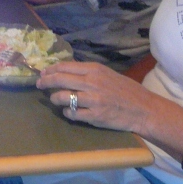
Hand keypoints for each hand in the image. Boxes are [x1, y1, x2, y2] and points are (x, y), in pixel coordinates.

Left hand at [37, 60, 159, 132]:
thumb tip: (66, 70)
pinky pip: (72, 113)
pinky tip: (68, 111)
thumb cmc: (126, 90)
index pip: (65, 66)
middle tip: (39, 84)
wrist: (144, 109)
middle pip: (59, 80)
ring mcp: (93, 100)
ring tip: (54, 100)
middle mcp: (92, 83)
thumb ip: (88, 72)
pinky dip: (67, 112)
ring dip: (54, 98)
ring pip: (62, 97)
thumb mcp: (107, 74)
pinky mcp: (95, 116)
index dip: (50, 70)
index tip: (43, 73)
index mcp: (94, 70)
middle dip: (45, 82)